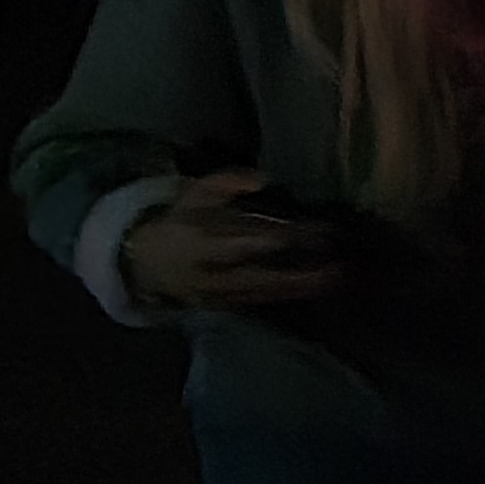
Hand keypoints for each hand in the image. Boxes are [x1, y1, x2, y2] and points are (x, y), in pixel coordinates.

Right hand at [119, 171, 345, 310]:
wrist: (147, 263)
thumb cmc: (181, 220)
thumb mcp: (194, 193)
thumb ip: (225, 182)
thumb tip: (262, 178)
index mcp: (201, 241)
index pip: (243, 243)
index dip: (277, 240)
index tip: (312, 232)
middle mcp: (212, 273)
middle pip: (260, 277)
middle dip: (298, 275)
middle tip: (337, 267)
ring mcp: (219, 293)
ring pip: (264, 293)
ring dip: (301, 288)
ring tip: (337, 277)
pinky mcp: (226, 305)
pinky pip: (260, 302)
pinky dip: (289, 295)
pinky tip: (317, 287)